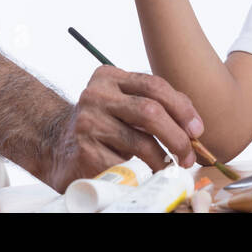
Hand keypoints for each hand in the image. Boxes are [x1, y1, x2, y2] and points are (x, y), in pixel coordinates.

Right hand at [39, 66, 204, 192]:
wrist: (55, 146)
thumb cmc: (100, 126)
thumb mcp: (123, 105)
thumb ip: (153, 104)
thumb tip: (193, 126)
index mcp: (110, 77)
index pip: (155, 85)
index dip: (182, 108)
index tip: (197, 130)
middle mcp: (96, 95)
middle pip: (150, 111)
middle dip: (177, 136)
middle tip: (188, 156)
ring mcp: (87, 122)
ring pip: (140, 141)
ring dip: (162, 159)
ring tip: (168, 167)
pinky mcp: (83, 151)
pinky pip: (123, 164)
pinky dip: (138, 173)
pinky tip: (140, 174)